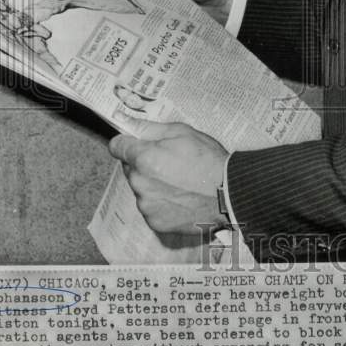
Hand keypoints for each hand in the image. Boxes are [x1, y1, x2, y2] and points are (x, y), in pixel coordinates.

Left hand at [108, 118, 229, 242]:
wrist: (229, 194)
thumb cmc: (209, 161)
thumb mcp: (183, 133)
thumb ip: (151, 129)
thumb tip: (130, 123)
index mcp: (144, 158)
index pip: (117, 147)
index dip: (127, 143)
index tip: (136, 144)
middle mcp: (140, 183)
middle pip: (131, 169)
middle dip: (144, 164)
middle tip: (170, 163)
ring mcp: (147, 205)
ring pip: (141, 189)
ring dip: (153, 185)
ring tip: (180, 182)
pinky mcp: (155, 222)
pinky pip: (151, 208)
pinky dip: (162, 203)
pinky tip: (181, 197)